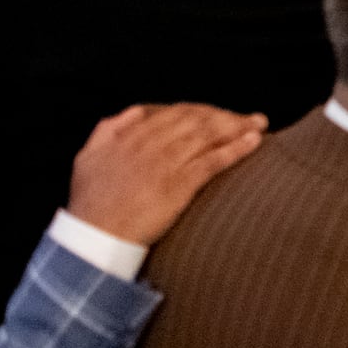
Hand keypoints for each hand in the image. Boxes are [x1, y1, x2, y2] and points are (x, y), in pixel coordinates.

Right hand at [65, 104, 264, 247]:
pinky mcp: (179, 184)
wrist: (95, 237)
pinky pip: (214, 160)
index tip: (217, 113)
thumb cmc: (90, 202)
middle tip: (249, 117)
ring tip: (259, 124)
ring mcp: (166, 163)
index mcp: (128, 135)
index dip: (200, 110)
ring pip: (208, 135)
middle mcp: (149, 144)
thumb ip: (108, 129)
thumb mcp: (88, 157)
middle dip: (225, 116)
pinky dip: (237, 148)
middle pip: (196, 120)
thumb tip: (135, 112)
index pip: (173, 113)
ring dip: (238, 126)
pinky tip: (254, 142)